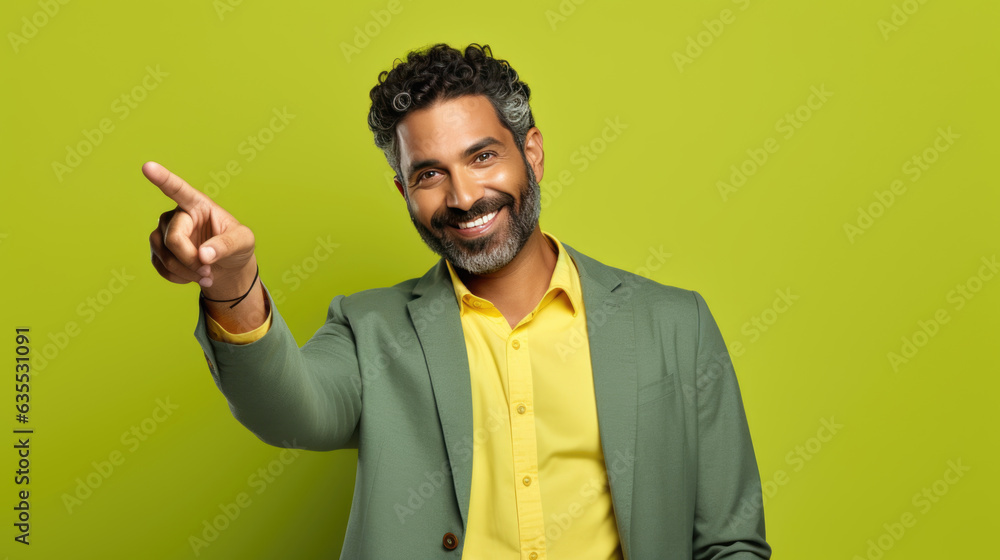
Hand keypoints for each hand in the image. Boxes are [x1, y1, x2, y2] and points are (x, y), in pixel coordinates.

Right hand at [144, 161, 255, 296]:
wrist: (228, 267)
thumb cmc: (237, 248)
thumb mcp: (244, 242)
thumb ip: (227, 245)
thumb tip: (203, 255)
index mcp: (198, 204)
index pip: (178, 189)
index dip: (163, 178)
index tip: (147, 166)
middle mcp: (177, 215)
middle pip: (173, 238)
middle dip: (191, 260)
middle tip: (209, 271)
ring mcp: (164, 232)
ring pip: (164, 254)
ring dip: (186, 271)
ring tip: (206, 275)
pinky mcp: (158, 250)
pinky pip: (160, 266)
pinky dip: (179, 277)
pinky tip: (193, 276)